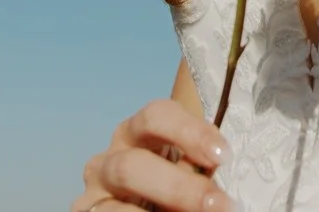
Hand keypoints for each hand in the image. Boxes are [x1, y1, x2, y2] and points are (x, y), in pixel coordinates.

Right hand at [72, 100, 230, 211]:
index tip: (223, 155)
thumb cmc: (172, 188)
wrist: (148, 206)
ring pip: (115, 202)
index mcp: (138, 132)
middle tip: (217, 203)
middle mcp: (111, 158)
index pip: (158, 115)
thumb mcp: (186, 174)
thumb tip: (219, 186)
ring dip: (161, 208)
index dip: (190, 131)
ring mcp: (94, 192)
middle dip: (178, 188)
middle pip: (133, 165)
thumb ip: (197, 171)